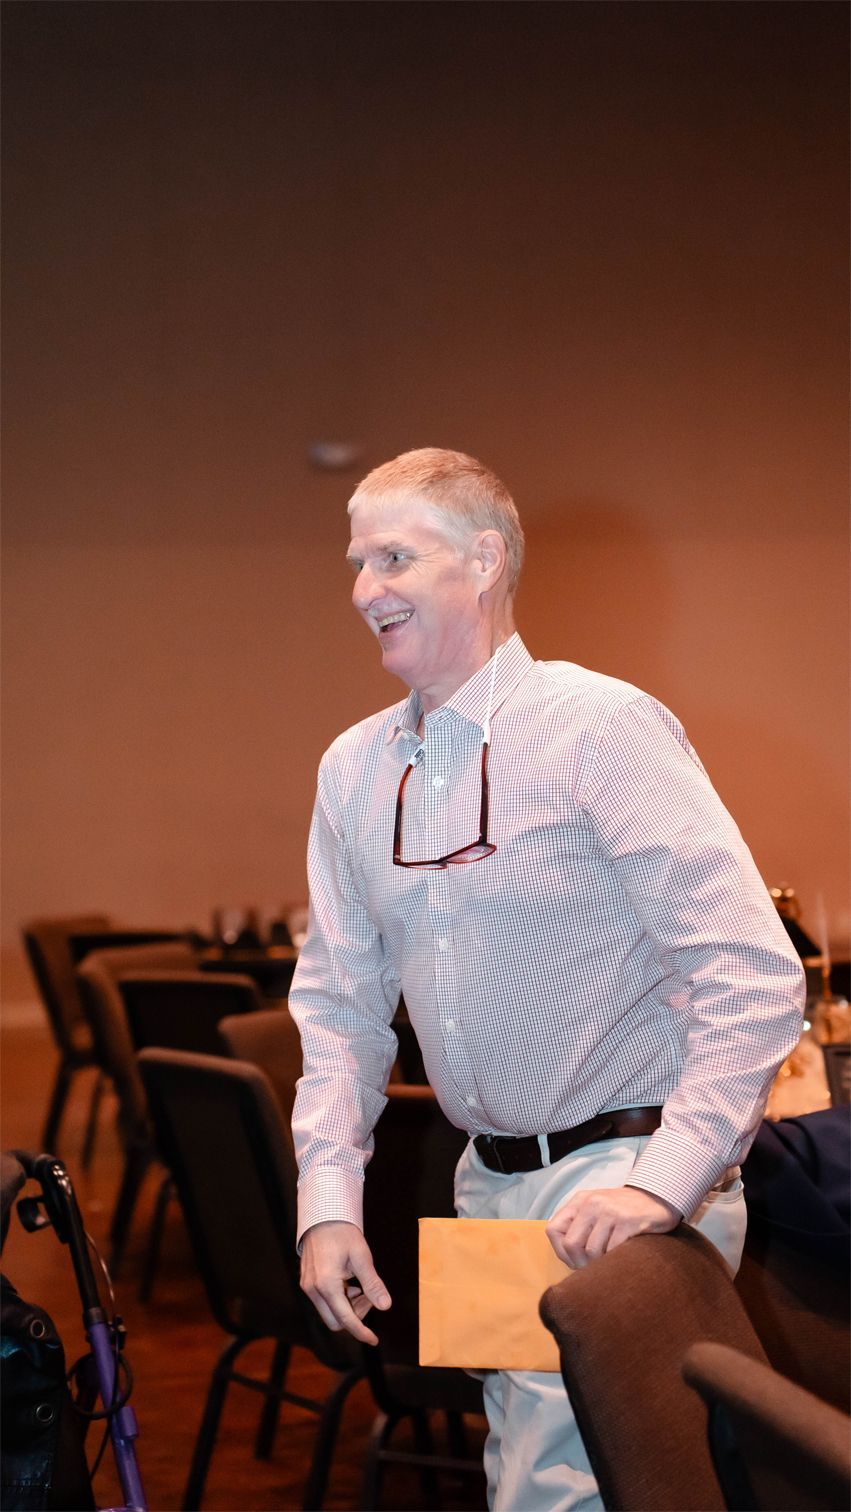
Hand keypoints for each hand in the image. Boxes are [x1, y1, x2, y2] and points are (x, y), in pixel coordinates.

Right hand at [300, 1220, 390, 1344]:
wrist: (323, 1217)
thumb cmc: (343, 1234)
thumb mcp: (362, 1257)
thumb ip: (372, 1284)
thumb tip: (385, 1306)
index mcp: (327, 1284)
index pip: (345, 1319)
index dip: (361, 1332)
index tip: (374, 1340)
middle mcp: (313, 1290)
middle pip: (335, 1322)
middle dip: (355, 1316)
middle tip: (368, 1297)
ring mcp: (307, 1287)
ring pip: (329, 1313)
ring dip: (347, 1307)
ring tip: (359, 1286)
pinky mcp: (307, 1283)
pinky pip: (324, 1302)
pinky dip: (339, 1300)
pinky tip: (349, 1283)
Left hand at [546, 1185, 680, 1268]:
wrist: (657, 1198)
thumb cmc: (624, 1211)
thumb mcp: (596, 1211)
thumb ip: (579, 1227)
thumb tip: (567, 1257)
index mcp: (580, 1201)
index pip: (553, 1230)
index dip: (561, 1252)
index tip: (575, 1261)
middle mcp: (592, 1203)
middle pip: (571, 1244)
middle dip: (580, 1263)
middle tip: (594, 1268)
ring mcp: (610, 1212)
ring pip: (592, 1251)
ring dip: (601, 1262)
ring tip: (610, 1260)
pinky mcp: (628, 1222)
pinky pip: (613, 1251)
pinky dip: (616, 1259)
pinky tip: (622, 1255)